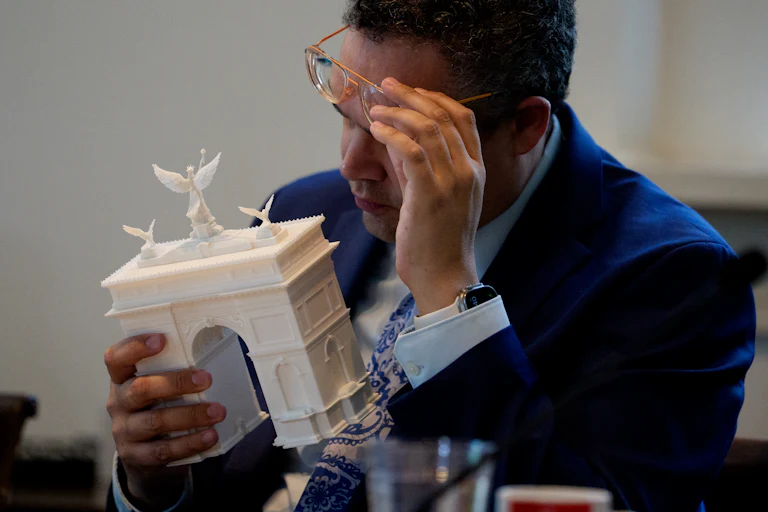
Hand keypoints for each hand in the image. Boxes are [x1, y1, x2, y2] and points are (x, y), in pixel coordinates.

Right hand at [104, 334, 225, 507]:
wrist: (143, 456)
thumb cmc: (157, 408)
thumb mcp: (157, 387)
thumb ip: (173, 370)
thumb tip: (214, 351)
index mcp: (121, 379)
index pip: (116, 358)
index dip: (135, 347)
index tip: (162, 340)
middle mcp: (118, 403)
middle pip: (140, 389)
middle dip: (176, 382)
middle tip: (207, 379)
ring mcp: (124, 431)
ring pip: (155, 421)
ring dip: (190, 415)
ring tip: (218, 411)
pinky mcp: (135, 456)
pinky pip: (163, 451)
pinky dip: (190, 443)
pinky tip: (210, 436)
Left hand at [369, 77, 483, 313]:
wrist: (445, 276)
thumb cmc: (439, 243)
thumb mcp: (441, 200)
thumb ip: (427, 170)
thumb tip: (401, 143)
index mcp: (476, 170)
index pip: (463, 118)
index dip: (436, 97)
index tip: (411, 89)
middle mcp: (469, 171)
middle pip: (444, 115)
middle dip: (412, 94)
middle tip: (387, 85)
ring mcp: (452, 182)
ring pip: (427, 128)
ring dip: (397, 112)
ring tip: (375, 109)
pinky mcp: (430, 194)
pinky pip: (411, 151)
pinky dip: (391, 135)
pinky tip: (376, 131)